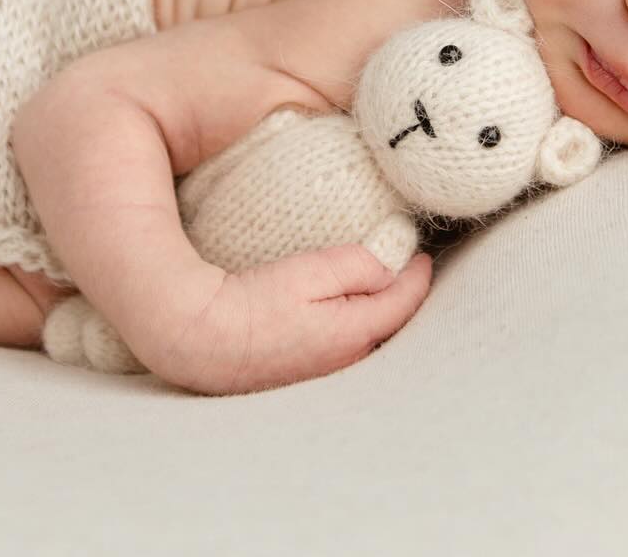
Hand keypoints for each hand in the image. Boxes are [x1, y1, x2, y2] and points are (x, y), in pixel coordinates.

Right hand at [139, 245, 433, 395]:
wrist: (201, 342)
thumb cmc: (253, 303)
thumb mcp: (310, 272)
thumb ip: (357, 267)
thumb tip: (390, 269)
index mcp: (355, 333)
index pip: (404, 303)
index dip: (419, 277)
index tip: (425, 255)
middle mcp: (347, 360)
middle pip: (390, 325)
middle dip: (403, 299)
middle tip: (410, 268)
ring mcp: (325, 372)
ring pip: (368, 338)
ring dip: (378, 314)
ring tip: (382, 286)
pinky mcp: (303, 373)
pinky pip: (344, 346)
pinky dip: (354, 326)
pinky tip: (345, 313)